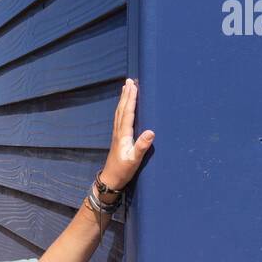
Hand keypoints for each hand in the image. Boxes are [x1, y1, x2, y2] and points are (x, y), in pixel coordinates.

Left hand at [99, 77, 153, 191]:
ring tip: (126, 88)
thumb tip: (151, 132)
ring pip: (119, 112)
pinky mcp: (118, 138)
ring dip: (123, 100)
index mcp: (123, 135)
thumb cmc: (123, 171)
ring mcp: (117, 135)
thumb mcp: (134, 160)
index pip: (127, 113)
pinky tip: (124, 107)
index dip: (131, 99)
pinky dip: (122, 109)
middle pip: (122, 109)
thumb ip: (142, 146)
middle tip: (129, 81)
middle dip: (126, 95)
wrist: (110, 180)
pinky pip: (119, 118)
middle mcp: (119, 132)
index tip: (133, 86)